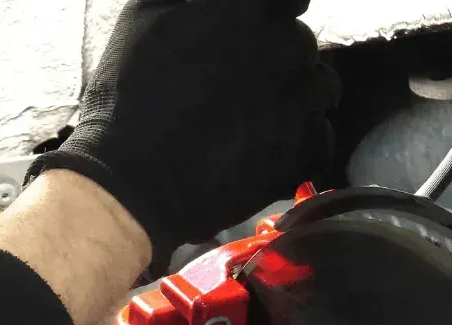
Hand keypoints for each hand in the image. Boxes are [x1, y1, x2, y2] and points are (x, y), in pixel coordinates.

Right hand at [26, 0, 339, 272]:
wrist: (136, 179)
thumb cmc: (130, 92)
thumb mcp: (145, 14)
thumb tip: (209, 3)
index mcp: (254, 10)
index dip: (273, 11)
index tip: (253, 28)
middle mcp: (291, 48)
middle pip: (301, 42)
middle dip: (275, 56)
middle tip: (238, 83)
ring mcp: (304, 102)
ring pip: (321, 87)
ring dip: (297, 95)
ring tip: (258, 116)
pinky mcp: (307, 152)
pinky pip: (320, 138)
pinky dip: (299, 142)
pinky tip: (266, 149)